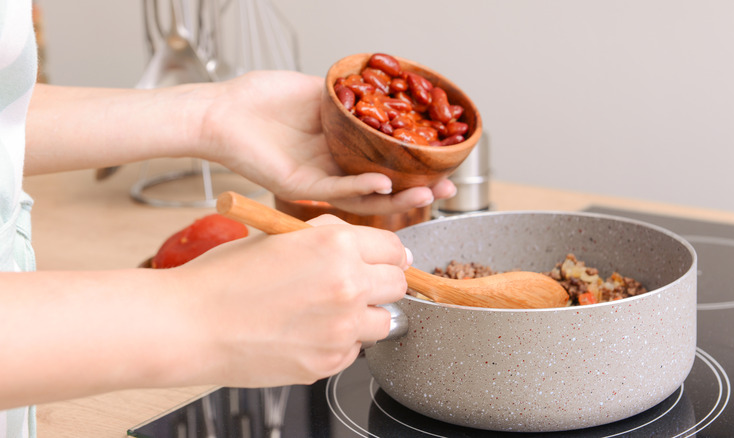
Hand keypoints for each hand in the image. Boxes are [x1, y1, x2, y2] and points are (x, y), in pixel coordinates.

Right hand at [174, 214, 409, 386]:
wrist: (189, 324)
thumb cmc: (224, 277)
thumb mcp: (280, 237)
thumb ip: (328, 237)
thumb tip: (363, 243)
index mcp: (336, 245)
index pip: (395, 250)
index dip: (388, 256)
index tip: (383, 263)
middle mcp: (347, 285)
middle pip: (398, 285)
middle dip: (381, 284)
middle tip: (355, 287)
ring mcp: (341, 328)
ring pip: (384, 322)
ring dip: (364, 317)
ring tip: (326, 313)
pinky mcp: (328, 363)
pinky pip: (353, 351)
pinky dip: (339, 344)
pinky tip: (305, 334)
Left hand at [198, 70, 455, 214]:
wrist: (220, 110)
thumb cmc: (260, 98)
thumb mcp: (315, 89)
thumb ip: (347, 95)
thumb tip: (380, 88)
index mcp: (340, 145)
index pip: (387, 159)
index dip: (416, 162)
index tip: (446, 160)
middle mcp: (334, 166)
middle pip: (385, 184)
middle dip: (419, 188)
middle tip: (449, 189)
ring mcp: (319, 179)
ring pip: (366, 195)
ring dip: (399, 195)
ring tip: (429, 192)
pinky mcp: (299, 185)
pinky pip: (337, 190)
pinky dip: (362, 186)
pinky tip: (385, 183)